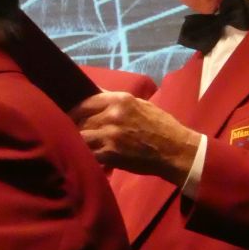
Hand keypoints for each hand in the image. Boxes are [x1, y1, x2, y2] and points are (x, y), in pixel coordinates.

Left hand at [71, 91, 200, 182]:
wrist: (176, 150)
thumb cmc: (161, 126)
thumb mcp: (141, 104)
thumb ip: (116, 100)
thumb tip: (95, 93)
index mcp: (120, 100)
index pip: (86, 101)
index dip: (76, 110)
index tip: (72, 115)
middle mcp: (112, 115)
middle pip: (80, 119)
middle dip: (76, 126)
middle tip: (75, 133)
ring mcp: (110, 135)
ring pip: (81, 136)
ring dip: (80, 141)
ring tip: (81, 145)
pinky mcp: (110, 154)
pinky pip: (88, 153)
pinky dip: (87, 155)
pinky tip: (90, 157)